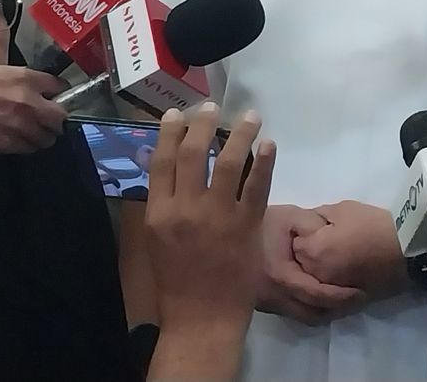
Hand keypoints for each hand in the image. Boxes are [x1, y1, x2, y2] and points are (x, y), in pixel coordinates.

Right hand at [0, 66, 65, 155]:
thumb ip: (25, 81)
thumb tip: (44, 91)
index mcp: (25, 79)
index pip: (59, 88)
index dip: (59, 95)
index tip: (57, 100)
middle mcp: (26, 102)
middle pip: (60, 118)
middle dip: (56, 121)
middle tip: (47, 122)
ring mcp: (18, 125)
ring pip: (46, 139)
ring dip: (41, 137)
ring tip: (30, 134)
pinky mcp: (5, 144)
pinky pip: (27, 149)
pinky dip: (25, 147)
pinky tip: (15, 140)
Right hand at [146, 101, 275, 338]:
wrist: (202, 318)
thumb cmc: (177, 282)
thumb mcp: (157, 241)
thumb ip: (163, 206)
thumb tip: (166, 170)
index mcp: (159, 213)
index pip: (162, 161)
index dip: (169, 132)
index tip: (177, 113)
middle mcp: (186, 209)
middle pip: (193, 153)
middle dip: (203, 124)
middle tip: (213, 107)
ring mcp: (218, 216)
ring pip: (228, 163)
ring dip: (240, 134)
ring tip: (250, 117)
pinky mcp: (247, 226)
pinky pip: (258, 187)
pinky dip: (265, 162)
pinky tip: (270, 145)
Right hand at [256, 205, 364, 323]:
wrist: (231, 230)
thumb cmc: (264, 221)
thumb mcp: (293, 216)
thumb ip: (316, 228)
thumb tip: (336, 247)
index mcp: (279, 275)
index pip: (316, 295)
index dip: (341, 296)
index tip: (361, 292)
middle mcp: (271, 296)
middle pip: (312, 313)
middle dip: (337, 308)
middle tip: (358, 299)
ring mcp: (266, 303)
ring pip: (304, 316)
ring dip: (326, 311)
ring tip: (345, 299)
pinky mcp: (265, 304)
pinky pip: (295, 312)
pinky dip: (313, 307)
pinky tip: (325, 296)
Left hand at [292, 200, 407, 305]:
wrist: (407, 250)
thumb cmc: (374, 225)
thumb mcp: (342, 209)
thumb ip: (318, 216)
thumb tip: (308, 223)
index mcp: (312, 252)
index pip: (293, 244)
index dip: (304, 234)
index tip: (315, 229)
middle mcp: (316, 276)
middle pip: (300, 265)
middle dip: (307, 253)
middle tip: (323, 241)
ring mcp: (331, 291)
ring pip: (314, 281)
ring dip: (317, 270)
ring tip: (335, 255)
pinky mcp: (347, 300)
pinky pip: (330, 291)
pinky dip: (331, 283)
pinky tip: (343, 270)